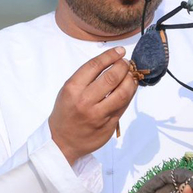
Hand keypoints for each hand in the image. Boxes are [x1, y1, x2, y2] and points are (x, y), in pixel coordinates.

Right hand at [49, 46, 136, 164]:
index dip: (110, 56)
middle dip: (123, 66)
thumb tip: (112, 62)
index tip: (120, 51)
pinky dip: (130, 94)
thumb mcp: (68, 91)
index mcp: (72, 89)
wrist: (61, 142)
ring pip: (123, 92)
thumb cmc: (66, 112)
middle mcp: (85, 101)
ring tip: (131, 75)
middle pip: (112, 77)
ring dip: (130, 80)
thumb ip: (87, 78)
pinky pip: (124, 105)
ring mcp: (98, 114)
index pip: (95, 66)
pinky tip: (130, 88)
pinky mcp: (108, 125)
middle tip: (126, 63)